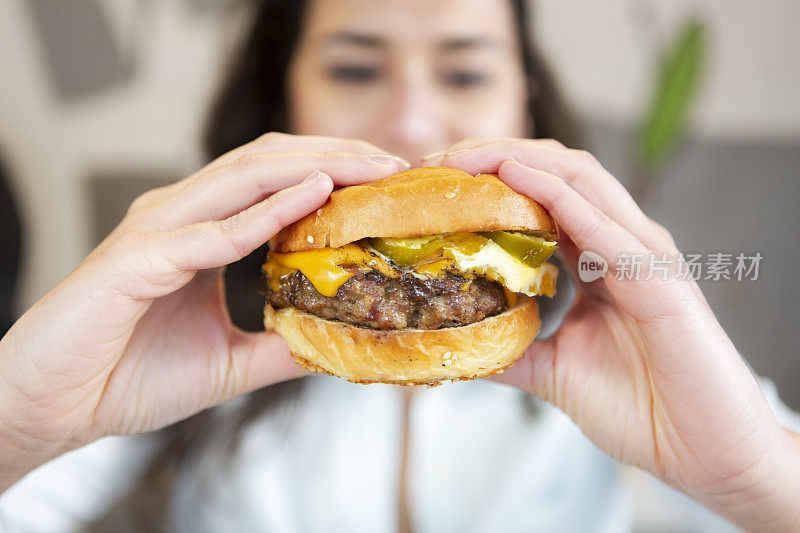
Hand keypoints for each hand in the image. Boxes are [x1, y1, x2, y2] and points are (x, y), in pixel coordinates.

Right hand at [0, 133, 408, 490]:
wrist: (54, 406)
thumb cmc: (126, 376)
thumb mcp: (227, 362)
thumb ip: (277, 346)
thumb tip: (333, 344)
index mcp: (200, 230)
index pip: (275, 181)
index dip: (333, 172)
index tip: (386, 183)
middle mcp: (180, 215)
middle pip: (269, 162)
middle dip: (336, 155)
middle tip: (394, 165)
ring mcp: (157, 230)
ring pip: (246, 176)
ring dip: (314, 167)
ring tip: (370, 168)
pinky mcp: (138, 259)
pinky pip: (214, 230)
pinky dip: (267, 210)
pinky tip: (314, 196)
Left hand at [425, 139, 799, 531]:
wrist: (705, 453)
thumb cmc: (642, 408)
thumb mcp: (554, 371)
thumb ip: (511, 349)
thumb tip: (458, 343)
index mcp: (600, 258)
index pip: (541, 196)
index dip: (489, 181)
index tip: (433, 184)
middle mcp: (622, 244)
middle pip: (555, 171)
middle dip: (492, 156)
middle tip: (434, 162)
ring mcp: (643, 255)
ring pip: (578, 178)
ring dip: (516, 159)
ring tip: (462, 159)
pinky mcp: (658, 279)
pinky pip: (602, 223)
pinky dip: (556, 193)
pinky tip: (515, 175)